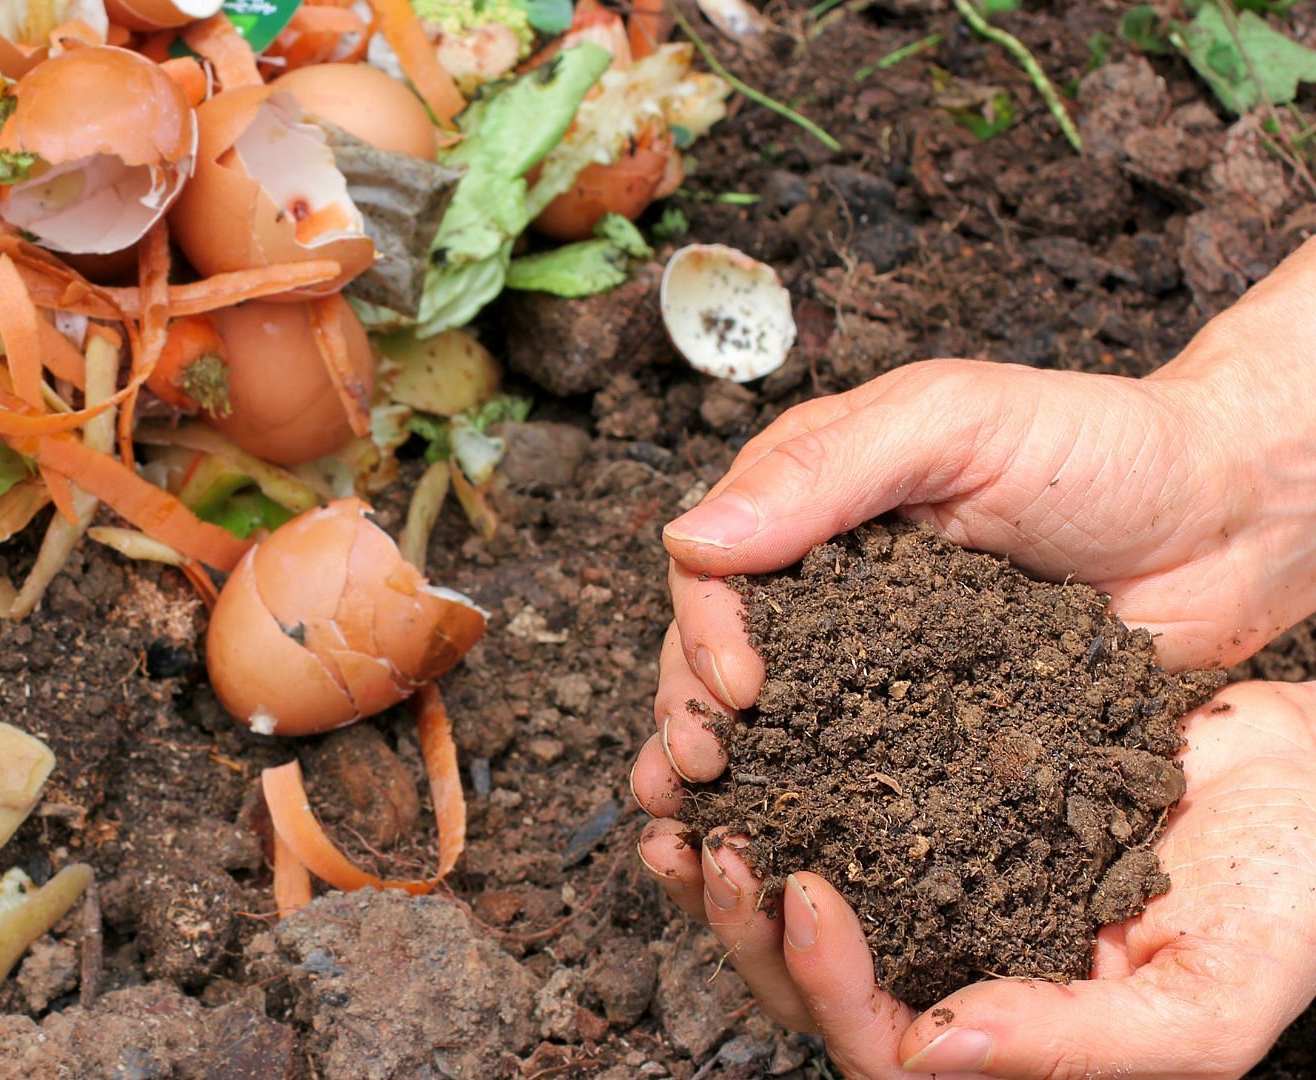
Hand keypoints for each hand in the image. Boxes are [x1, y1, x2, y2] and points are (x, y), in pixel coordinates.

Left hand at [637, 680, 1315, 1079]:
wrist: (1312, 772)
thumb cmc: (1290, 892)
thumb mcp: (1213, 992)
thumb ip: (1082, 1043)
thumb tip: (928, 1053)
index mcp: (1009, 1038)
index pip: (882, 1048)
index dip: (828, 984)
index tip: (801, 890)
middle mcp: (956, 974)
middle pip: (812, 988)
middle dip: (748, 926)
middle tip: (712, 845)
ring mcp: (937, 895)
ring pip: (801, 908)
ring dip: (733, 866)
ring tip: (684, 805)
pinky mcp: (929, 813)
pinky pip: (829, 816)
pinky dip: (774, 789)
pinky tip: (737, 746)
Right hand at [651, 235, 1315, 785]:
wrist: (1234, 518)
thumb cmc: (1103, 445)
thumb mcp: (954, 423)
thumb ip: (824, 472)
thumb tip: (689, 538)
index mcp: (811, 503)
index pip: (712, 571)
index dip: (702, 632)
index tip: (738, 688)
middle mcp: (828, 588)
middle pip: (719, 658)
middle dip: (693, 718)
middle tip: (700, 776)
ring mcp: (879, 663)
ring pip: (775, 726)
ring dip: (732, 780)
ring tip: (709, 837)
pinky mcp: (935, 729)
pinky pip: (864, 773)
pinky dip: (819, 814)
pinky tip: (792, 857)